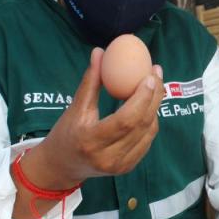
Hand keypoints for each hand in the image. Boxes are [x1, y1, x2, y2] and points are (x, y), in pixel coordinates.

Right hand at [23, 47, 164, 187]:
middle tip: (156, 74)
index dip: (142, 98)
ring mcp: (120, 165)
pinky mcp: (128, 167)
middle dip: (154, 97)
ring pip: (148, 131)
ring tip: (154, 85)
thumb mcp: (75, 107)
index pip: (126, 119)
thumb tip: (100, 51)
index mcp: (91, 140)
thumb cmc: (66, 132)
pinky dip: (150, 120)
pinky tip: (148, 104)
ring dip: (154, 107)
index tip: (149, 76)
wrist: (62, 166)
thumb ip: (90, 81)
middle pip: (142, 124)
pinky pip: (147, 140)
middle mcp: (108, 157)